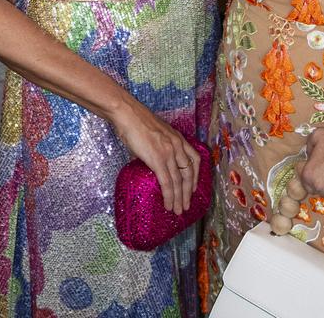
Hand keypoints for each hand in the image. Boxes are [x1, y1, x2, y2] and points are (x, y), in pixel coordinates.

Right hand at [112, 98, 199, 215]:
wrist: (127, 114)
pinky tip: (168, 204)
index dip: (196, 176)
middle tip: (185, 205)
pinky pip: (167, 182)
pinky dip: (169, 196)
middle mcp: (177, 145)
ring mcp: (169, 152)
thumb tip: (151, 162)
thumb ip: (158, 147)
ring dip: (179, 198)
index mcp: (178, 138)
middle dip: (188, 192)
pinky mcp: (158, 159)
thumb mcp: (156, 133)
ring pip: (179, 181)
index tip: (193, 188)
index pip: (195, 159)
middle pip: (189, 173)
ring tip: (177, 210)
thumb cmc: (136, 121)